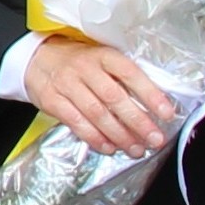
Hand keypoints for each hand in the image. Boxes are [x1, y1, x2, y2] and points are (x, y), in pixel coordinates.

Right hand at [27, 37, 177, 157]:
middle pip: (114, 98)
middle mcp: (85, 68)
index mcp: (103, 55)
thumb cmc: (78, 61)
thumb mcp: (101, 58)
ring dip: (119, 135)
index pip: (130, 73)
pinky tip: (110, 148)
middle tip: (155, 139)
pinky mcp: (53, 101)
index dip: (150, 94)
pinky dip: (95, 138)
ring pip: (97, 113)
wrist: (37, 59)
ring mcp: (67, 85)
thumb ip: (122, 77)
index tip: (167, 113)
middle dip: (138, 121)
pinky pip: (77, 123)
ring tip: (136, 148)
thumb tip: (153, 102)